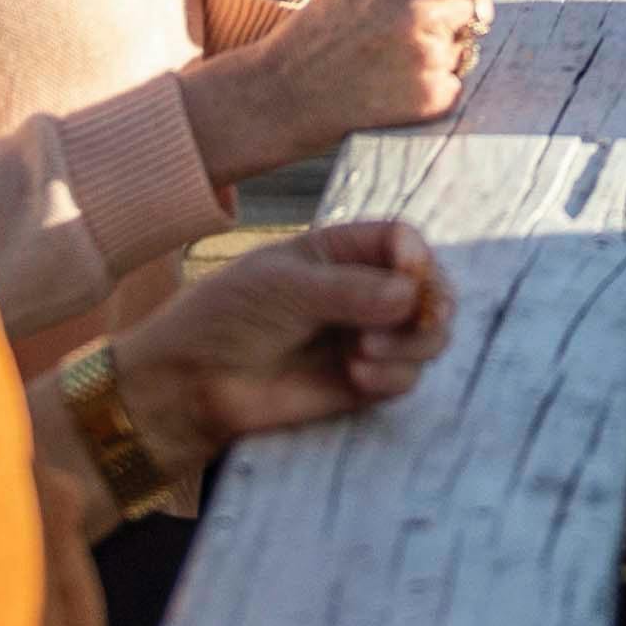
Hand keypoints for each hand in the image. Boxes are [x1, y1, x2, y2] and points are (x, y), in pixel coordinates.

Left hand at [111, 219, 455, 478]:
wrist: (192, 384)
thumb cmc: (227, 316)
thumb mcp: (284, 287)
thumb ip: (350, 290)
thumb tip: (410, 296)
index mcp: (341, 251)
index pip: (403, 241)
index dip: (417, 256)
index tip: (410, 276)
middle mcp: (362, 291)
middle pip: (430, 288)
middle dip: (432, 303)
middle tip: (422, 319)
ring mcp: (365, 337)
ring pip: (428, 336)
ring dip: (413, 344)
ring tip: (364, 354)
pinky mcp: (362, 383)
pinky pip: (407, 377)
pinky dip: (394, 376)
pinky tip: (356, 377)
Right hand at [182, 0, 524, 181]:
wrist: (292, 88)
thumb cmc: (335, 21)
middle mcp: (425, 15)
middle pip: (476, 6)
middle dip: (454, 12)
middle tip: (403, 25)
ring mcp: (430, 61)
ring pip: (465, 46)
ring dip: (442, 49)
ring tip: (390, 56)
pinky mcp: (432, 99)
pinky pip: (456, 81)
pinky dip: (435, 82)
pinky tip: (395, 82)